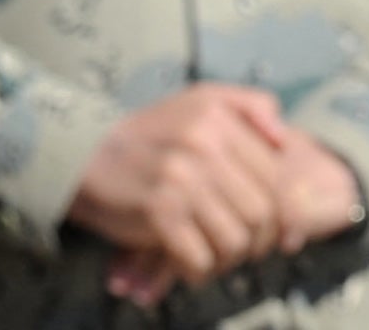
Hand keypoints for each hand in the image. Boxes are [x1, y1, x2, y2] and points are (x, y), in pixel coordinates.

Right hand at [68, 86, 292, 293]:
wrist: (83, 153)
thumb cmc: (149, 132)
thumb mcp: (201, 98)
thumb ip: (252, 105)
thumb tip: (285, 140)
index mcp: (219, 119)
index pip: (274, 174)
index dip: (275, 207)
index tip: (263, 223)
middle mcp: (204, 147)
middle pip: (260, 211)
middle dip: (257, 239)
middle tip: (242, 249)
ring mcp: (181, 181)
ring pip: (235, 238)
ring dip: (229, 259)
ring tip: (217, 258)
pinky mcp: (158, 213)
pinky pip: (200, 256)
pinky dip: (200, 270)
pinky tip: (191, 266)